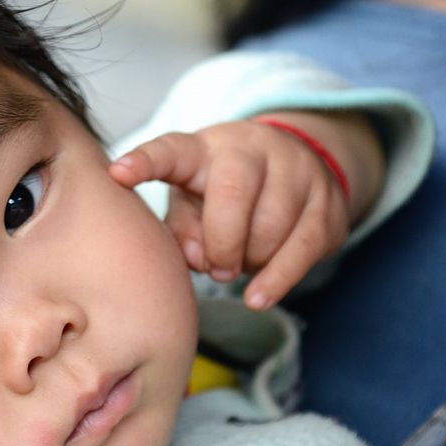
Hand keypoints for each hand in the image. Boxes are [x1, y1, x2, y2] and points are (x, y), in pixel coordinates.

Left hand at [108, 118, 351, 309]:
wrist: (296, 167)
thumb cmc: (222, 192)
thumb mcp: (190, 201)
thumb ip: (182, 227)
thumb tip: (196, 257)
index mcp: (203, 148)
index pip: (170, 150)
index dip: (144, 162)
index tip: (118, 174)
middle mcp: (251, 148)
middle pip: (232, 195)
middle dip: (220, 242)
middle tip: (216, 267)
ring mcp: (296, 169)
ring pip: (270, 227)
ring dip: (248, 260)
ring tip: (240, 262)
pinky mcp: (327, 200)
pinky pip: (302, 249)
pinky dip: (277, 280)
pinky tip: (258, 298)